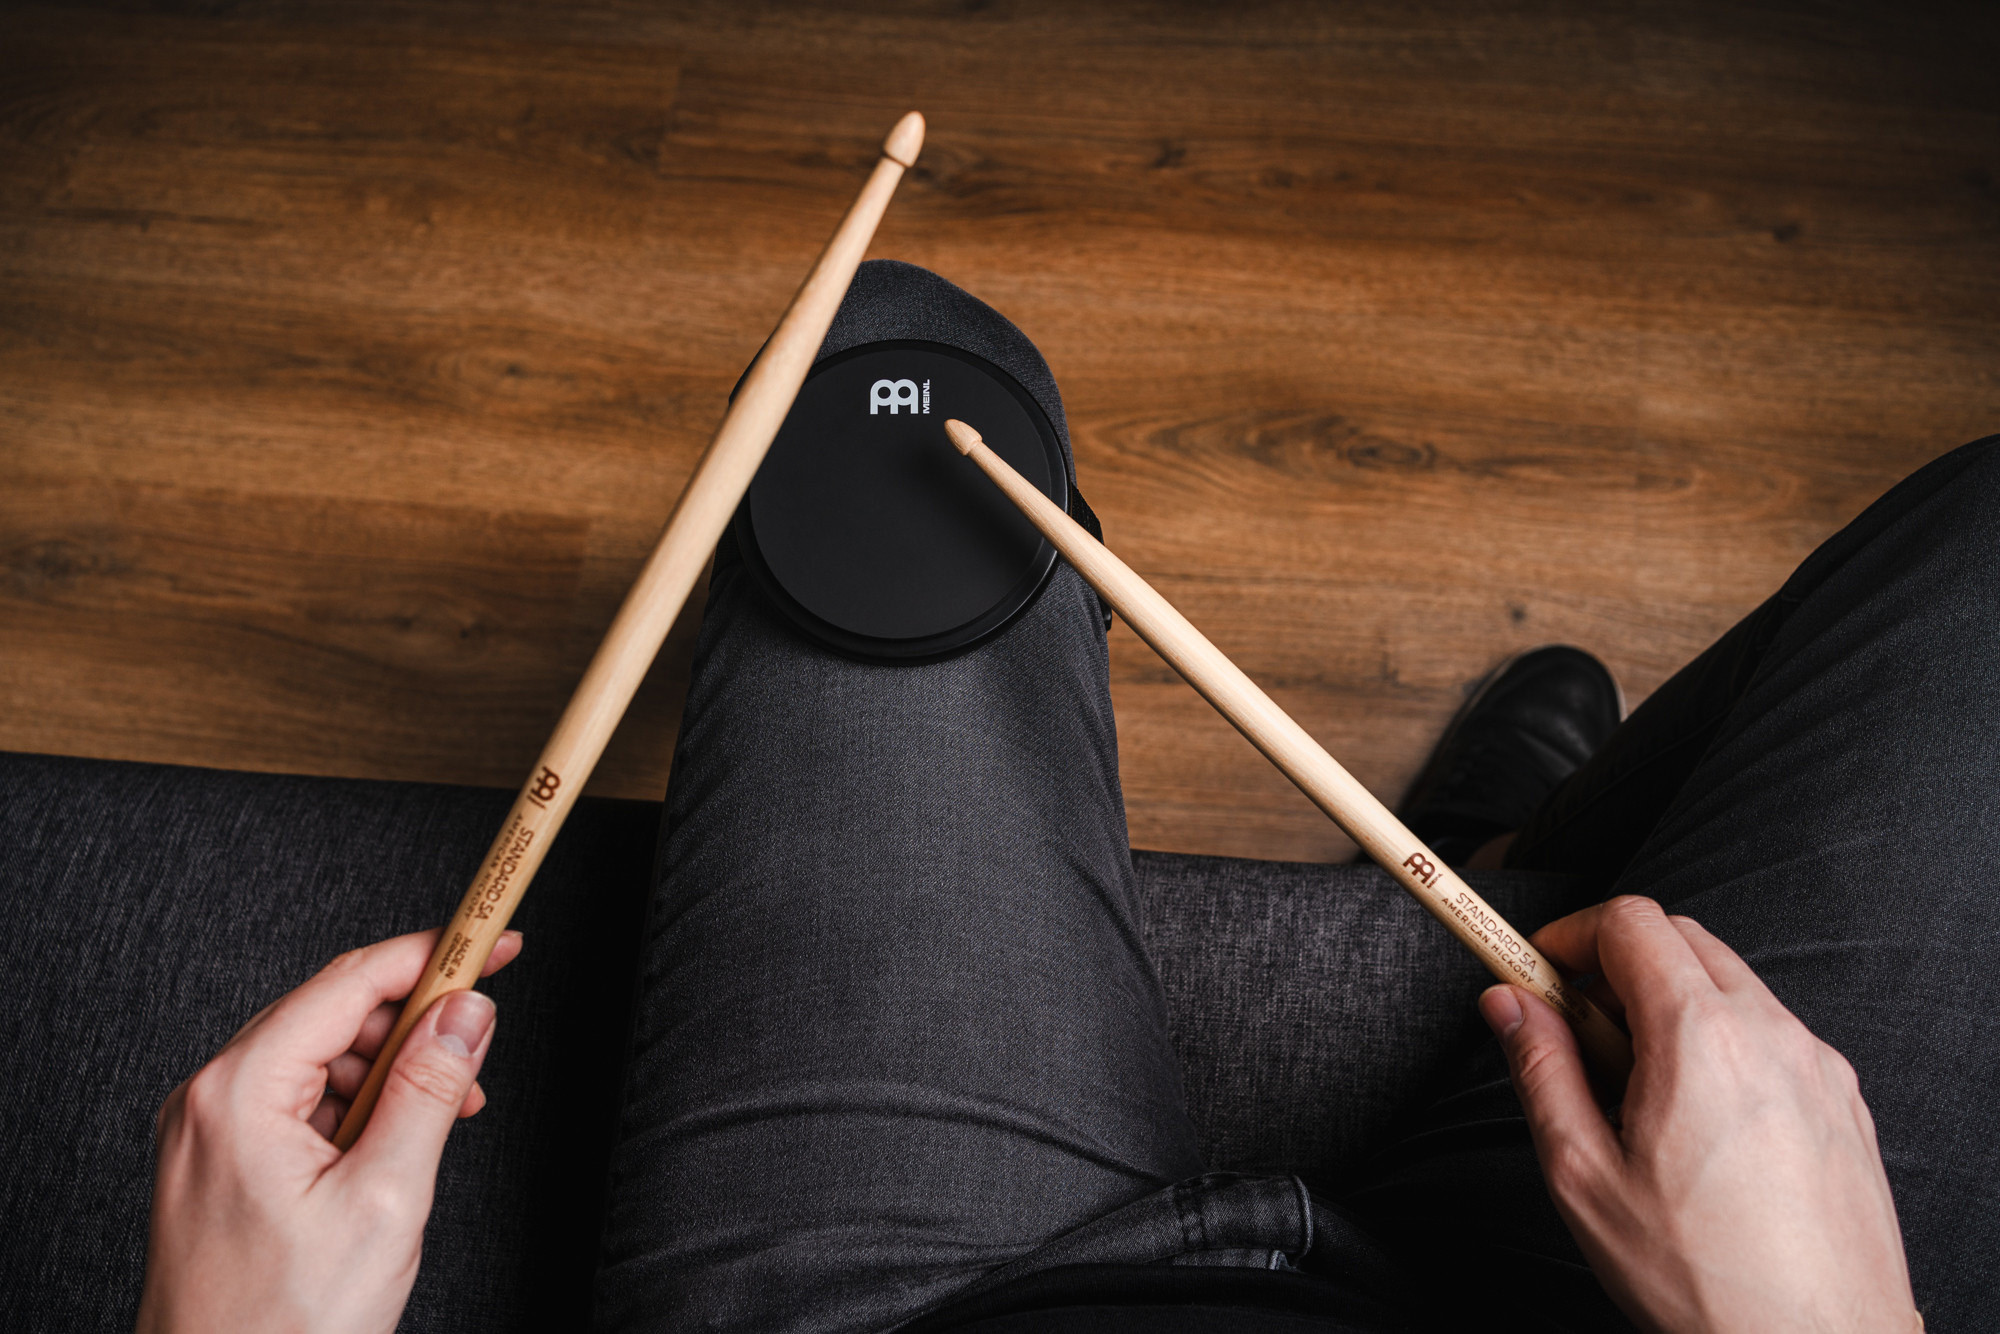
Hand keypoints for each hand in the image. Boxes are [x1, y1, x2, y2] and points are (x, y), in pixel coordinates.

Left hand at [136, 929, 521, 1333]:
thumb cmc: (284, 1325)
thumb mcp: (385, 1199)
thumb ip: (428, 1091)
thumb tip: (466, 1012)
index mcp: (240, 1092)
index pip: (350, 982)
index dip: (434, 956)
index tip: (494, 944)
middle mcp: (210, 1098)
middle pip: (335, 1012)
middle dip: (417, 1024)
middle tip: (480, 1045)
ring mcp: (208, 1130)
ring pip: (321, 1057)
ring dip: (392, 1071)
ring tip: (445, 1117)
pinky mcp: (220, 1161)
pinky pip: (298, 1100)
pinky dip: (357, 1107)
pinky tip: (396, 1143)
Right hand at [1479, 896, 1915, 1332]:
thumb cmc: (1702, 1280)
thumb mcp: (1584, 1175)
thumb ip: (1540, 1069)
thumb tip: (1508, 1002)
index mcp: (1698, 1038)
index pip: (1629, 921)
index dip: (1569, 934)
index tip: (1536, 970)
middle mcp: (1770, 1033)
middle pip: (1681, 938)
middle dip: (1616, 963)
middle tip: (1575, 1030)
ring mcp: (1817, 1065)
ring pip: (1730, 983)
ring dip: (1669, 1002)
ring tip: (1634, 1089)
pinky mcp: (1845, 1101)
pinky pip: (1772, 1033)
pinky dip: (1722, 1041)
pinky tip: (1697, 1120)